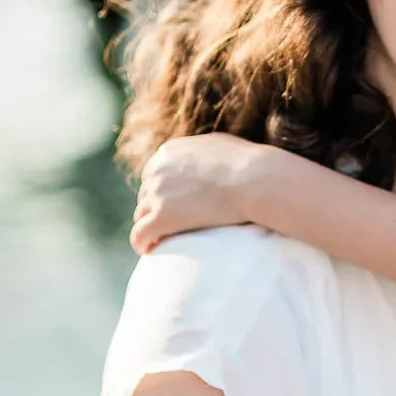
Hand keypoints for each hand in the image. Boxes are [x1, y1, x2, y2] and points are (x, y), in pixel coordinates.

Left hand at [131, 133, 276, 254]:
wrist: (255, 179)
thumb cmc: (248, 163)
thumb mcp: (219, 145)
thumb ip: (204, 150)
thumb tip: (208, 156)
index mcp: (168, 153)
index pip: (153, 176)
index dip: (162, 193)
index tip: (173, 207)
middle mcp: (157, 170)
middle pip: (146, 195)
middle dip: (156, 209)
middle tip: (171, 226)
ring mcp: (158, 193)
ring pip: (141, 215)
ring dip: (150, 227)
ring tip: (160, 241)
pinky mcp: (162, 216)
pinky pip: (140, 235)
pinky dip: (142, 243)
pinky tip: (150, 251)